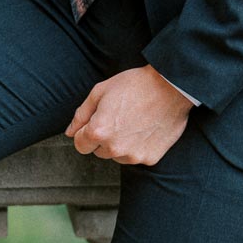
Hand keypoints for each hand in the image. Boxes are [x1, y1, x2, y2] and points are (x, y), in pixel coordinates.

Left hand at [66, 65, 193, 164]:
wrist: (172, 87)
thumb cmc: (135, 85)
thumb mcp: (100, 92)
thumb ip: (81, 115)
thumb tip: (70, 132)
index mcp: (98, 132)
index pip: (80, 144)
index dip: (86, 132)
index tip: (98, 121)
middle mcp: (114, 148)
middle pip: (98, 151)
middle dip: (104, 137)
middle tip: (120, 117)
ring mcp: (133, 155)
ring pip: (117, 155)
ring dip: (120, 144)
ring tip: (134, 122)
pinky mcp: (150, 158)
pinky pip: (136, 156)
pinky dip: (138, 146)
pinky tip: (145, 128)